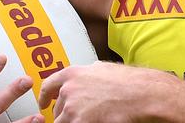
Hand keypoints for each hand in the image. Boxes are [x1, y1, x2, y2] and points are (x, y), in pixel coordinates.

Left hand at [39, 61, 175, 121]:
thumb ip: (89, 71)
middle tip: (80, 115)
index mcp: (73, 73)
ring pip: (62, 121)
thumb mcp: (104, 68)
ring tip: (90, 118)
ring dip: (72, 122)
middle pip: (57, 108)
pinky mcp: (78, 122)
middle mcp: (69, 89)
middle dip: (66, 112)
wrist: (140, 93)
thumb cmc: (128, 81)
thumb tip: (87, 72)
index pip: (48, 86)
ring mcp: (72, 107)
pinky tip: (94, 121)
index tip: (44, 103)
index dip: (44, 96)